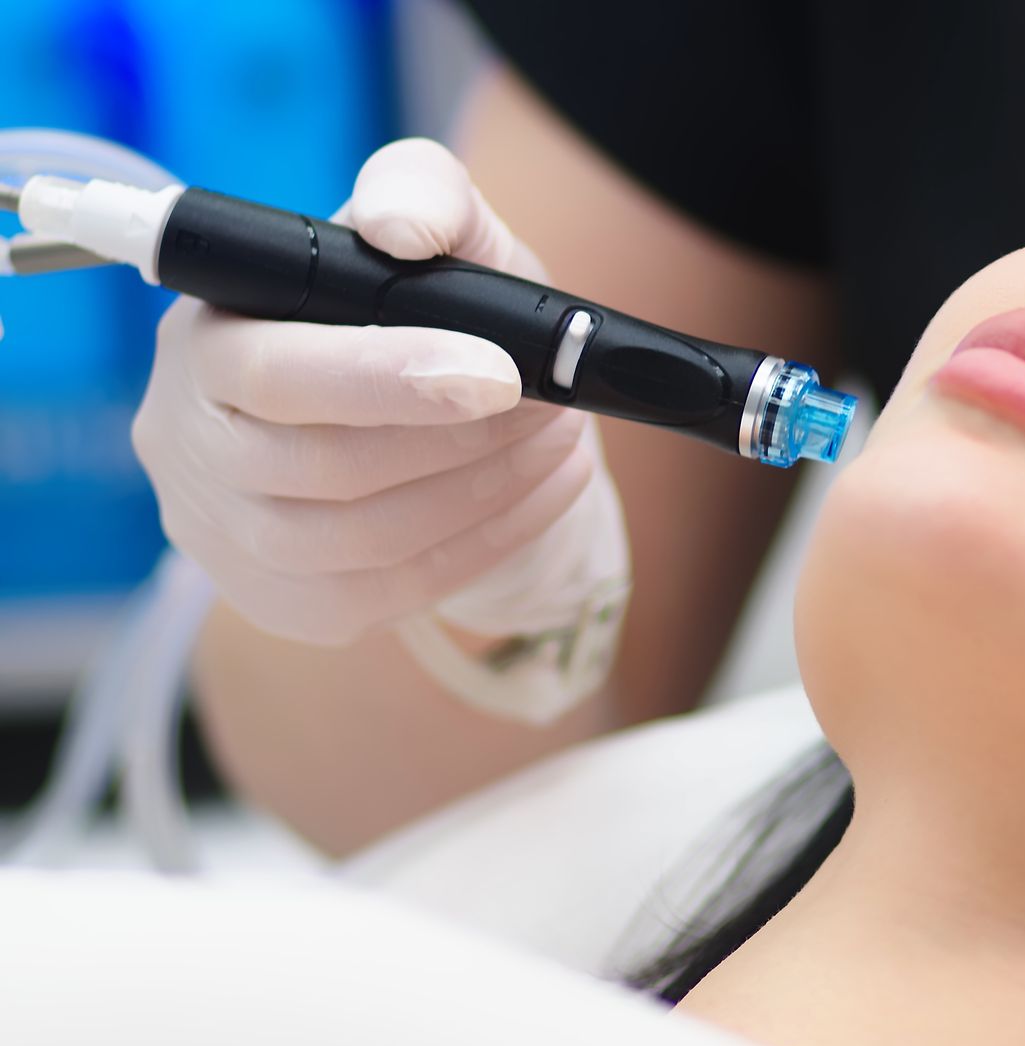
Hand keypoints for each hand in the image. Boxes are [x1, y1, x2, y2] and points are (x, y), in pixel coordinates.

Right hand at [136, 138, 626, 659]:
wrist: (435, 404)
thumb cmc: (423, 307)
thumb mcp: (435, 226)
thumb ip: (421, 191)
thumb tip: (401, 228)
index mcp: (203, 339)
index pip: (274, 372)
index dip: (388, 379)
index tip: (501, 374)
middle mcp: (190, 442)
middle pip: (322, 469)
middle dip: (460, 442)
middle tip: (553, 407)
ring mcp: (228, 535)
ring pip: (363, 542)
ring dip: (487, 492)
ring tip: (562, 440)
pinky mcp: (287, 602)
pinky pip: (393, 594)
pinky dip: (489, 541)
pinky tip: (548, 490)